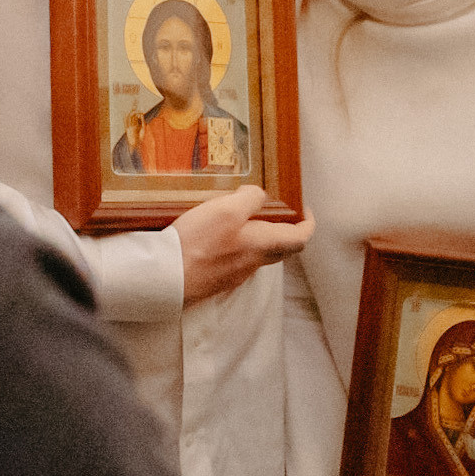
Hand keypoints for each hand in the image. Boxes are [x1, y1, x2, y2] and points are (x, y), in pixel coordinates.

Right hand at [173, 185, 312, 305]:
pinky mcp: (217, 279)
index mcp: (263, 245)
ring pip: (259, 255)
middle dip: (285, 230)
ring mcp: (235, 274)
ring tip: (244, 218)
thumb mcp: (227, 209)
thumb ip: (251, 199)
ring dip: (260, 237)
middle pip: (281, 248)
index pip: (300, 239)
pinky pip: (237, 261)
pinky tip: (220, 236)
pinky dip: (239, 246)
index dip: (307, 224)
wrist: (166, 278)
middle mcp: (253, 263)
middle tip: (277, 212)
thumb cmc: (198, 244)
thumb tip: (259, 196)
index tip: (303, 211)